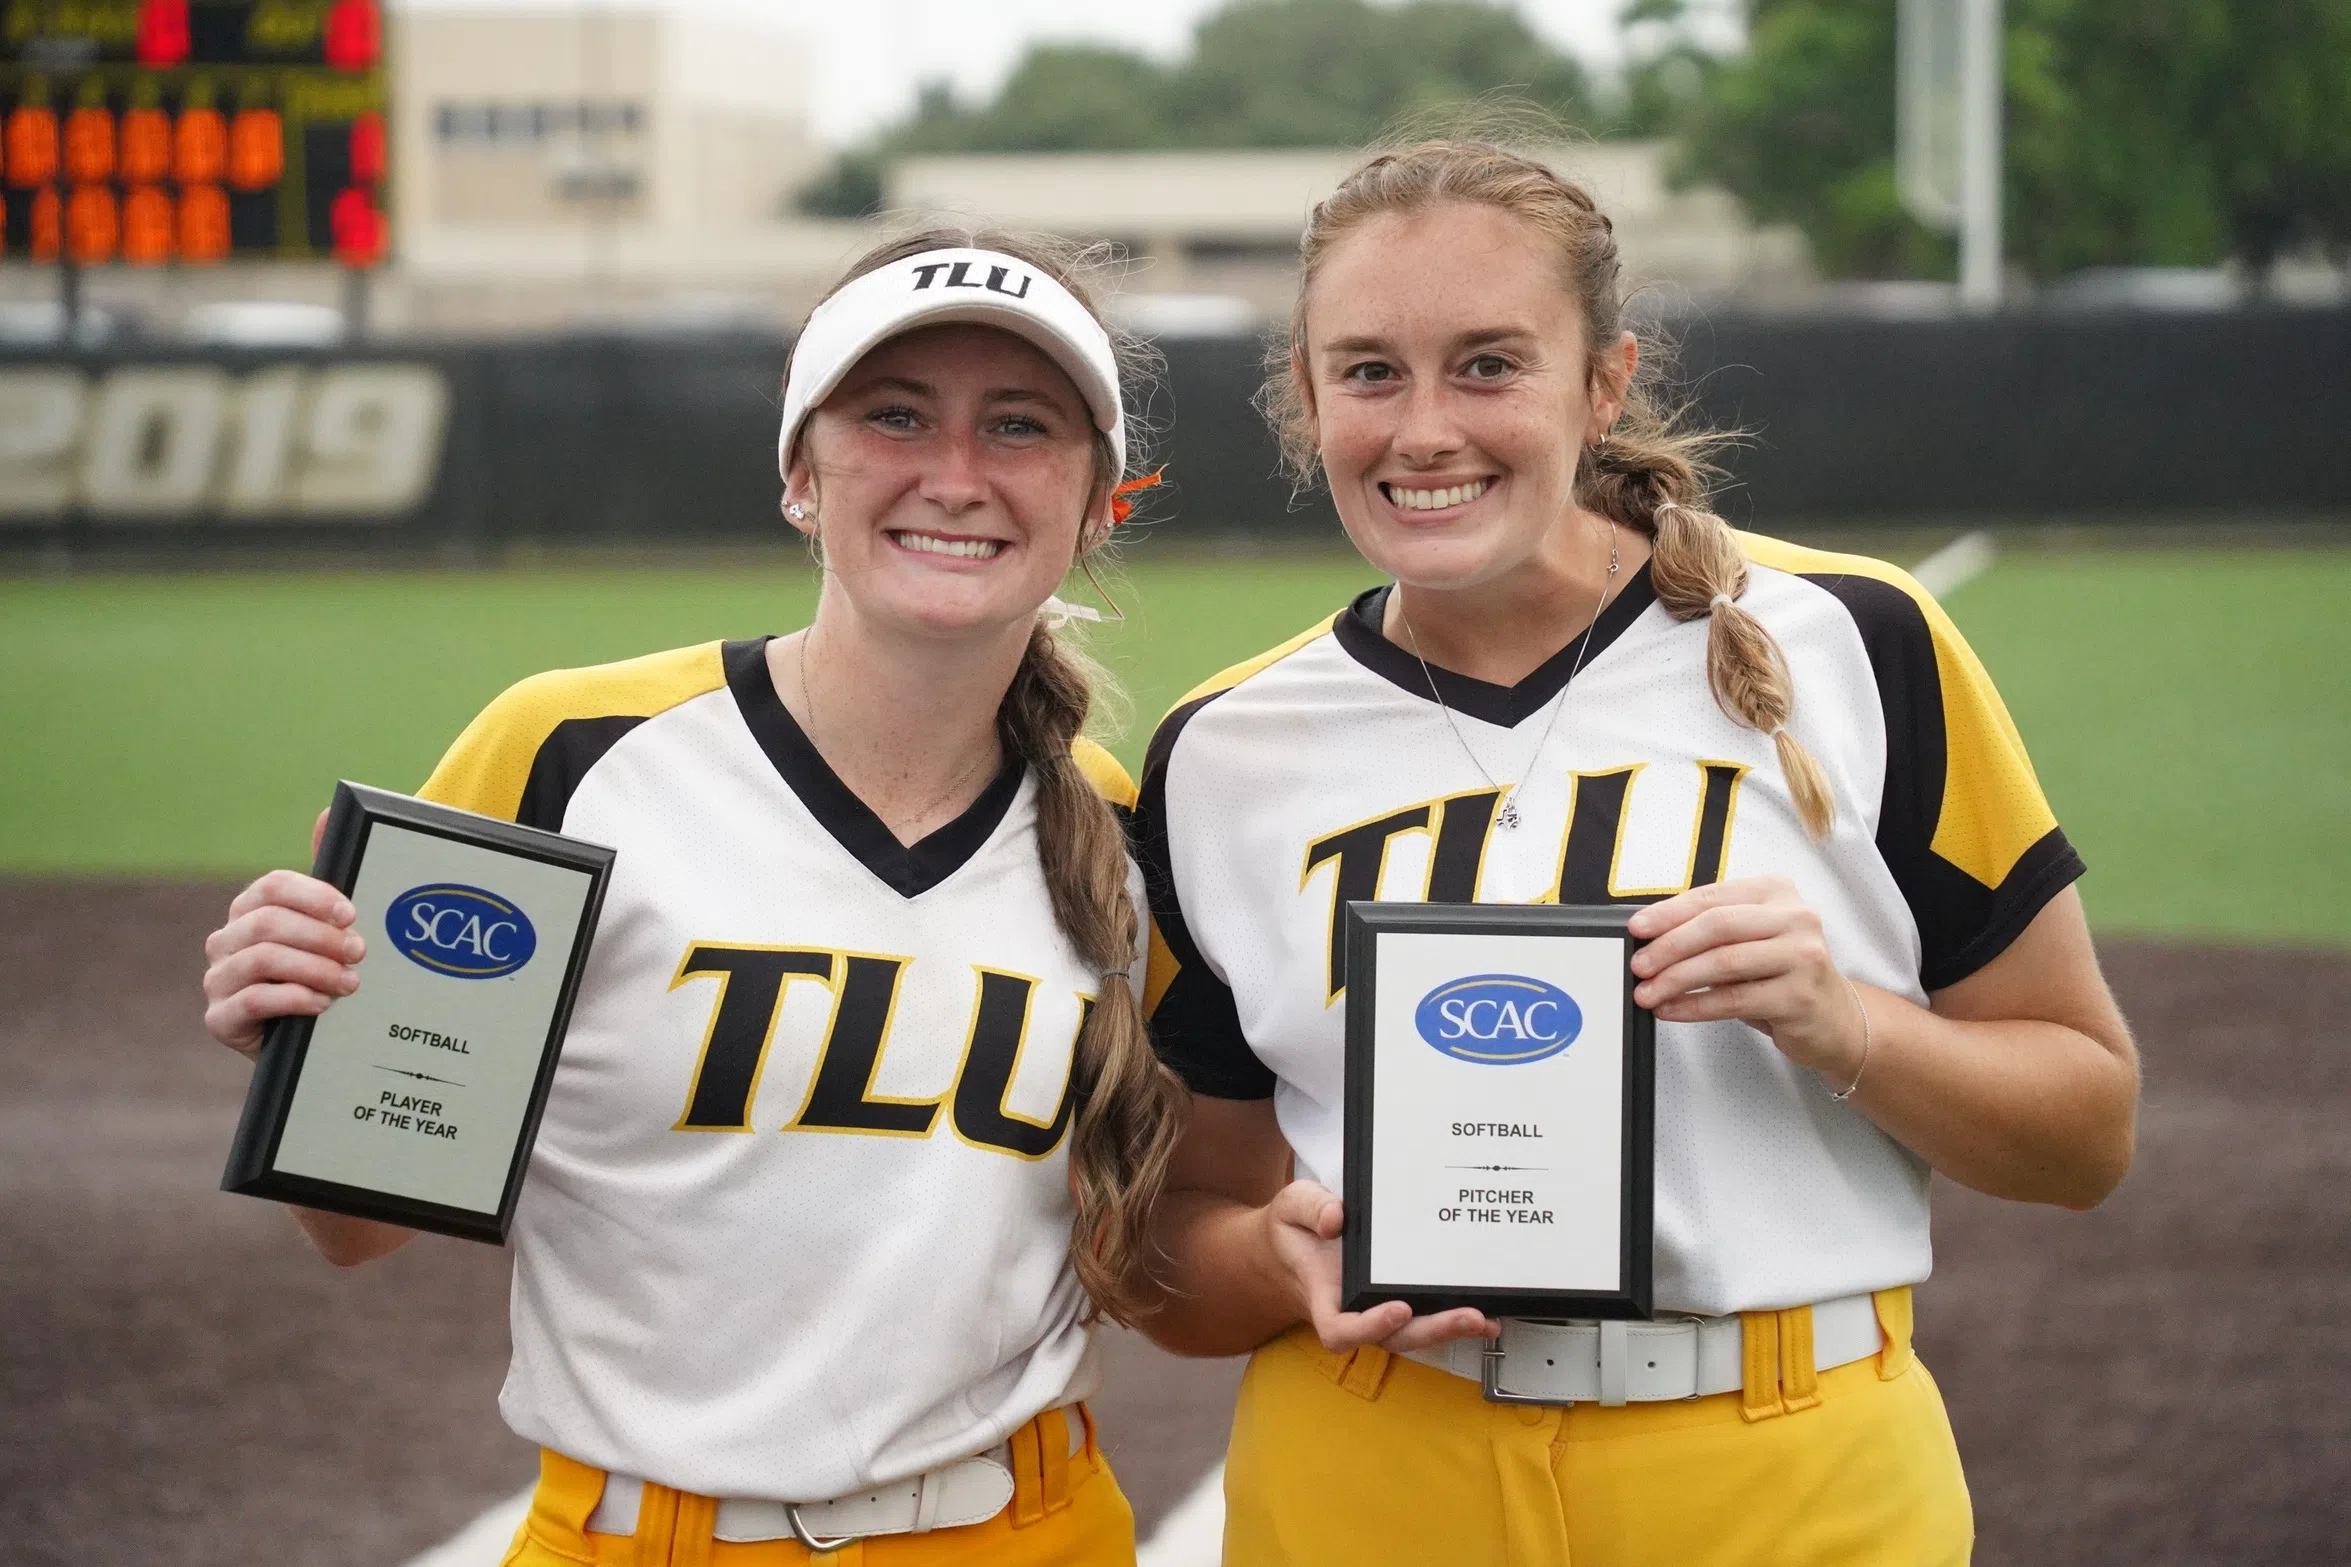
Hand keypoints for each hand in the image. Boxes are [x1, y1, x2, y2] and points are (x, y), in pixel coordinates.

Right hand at [201, 811, 361, 1059]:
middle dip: (322, 936)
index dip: (315, 896)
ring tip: (350, 983)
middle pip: (269, 922)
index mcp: (251, 910)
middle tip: (359, 953)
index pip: (273, 886)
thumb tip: (330, 812)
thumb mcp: (331, 931)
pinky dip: (295, 999)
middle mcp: (227, 940)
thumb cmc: (322, 976)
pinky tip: (322, 1004)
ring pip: (262, 959)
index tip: (351, 914)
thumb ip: (329, 880)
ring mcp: (219, 979)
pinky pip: (253, 1000)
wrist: (310, 1043)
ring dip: (315, 969)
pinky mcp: (220, 1019)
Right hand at [1264, 1180, 1496, 1353]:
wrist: (1294, 1249)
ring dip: (1451, 1329)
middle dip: (1433, 1330)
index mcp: (1324, 1296)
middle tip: (1468, 1317)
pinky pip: (1424, 1317)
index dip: (1370, 1327)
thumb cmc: (1296, 1231)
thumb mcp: (1292, 1207)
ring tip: (1485, 1320)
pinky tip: (1485, 1313)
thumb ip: (1310, 1209)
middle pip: (1393, 1338)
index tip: (1398, 1309)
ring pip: (1414, 1334)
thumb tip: (1336, 1218)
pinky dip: (1453, 1318)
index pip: (1341, 1328)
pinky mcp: (1398, 1302)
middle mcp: (1354, 1311)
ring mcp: (1377, 1310)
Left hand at [1626, 877, 1866, 1083]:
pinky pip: (1734, 999)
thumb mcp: (1750, 941)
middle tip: (1639, 966)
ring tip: (1648, 993)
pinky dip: (1695, 1006)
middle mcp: (1795, 917)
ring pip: (1724, 962)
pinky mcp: (1800, 996)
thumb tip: (1651, 939)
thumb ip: (1712, 931)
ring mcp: (1803, 956)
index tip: (1637, 929)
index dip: (1669, 912)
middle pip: (1717, 925)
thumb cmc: (1783, 976)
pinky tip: (1672, 1010)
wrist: (1836, 1019)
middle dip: (1669, 946)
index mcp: (1777, 893)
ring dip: (1676, 979)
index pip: (1713, 897)